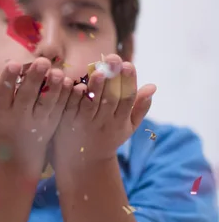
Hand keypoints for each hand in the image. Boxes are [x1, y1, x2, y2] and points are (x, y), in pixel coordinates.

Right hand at [0, 58, 72, 174]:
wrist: (15, 152)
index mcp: (1, 110)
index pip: (3, 92)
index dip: (8, 78)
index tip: (14, 63)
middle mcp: (19, 115)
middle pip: (27, 96)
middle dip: (34, 79)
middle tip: (42, 61)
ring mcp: (37, 120)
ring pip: (46, 103)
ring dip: (53, 88)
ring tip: (58, 72)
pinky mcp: (52, 123)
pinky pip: (60, 108)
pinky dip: (65, 97)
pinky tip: (70, 83)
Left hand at [52, 54, 156, 169]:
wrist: (84, 163)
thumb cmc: (109, 137)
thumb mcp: (128, 126)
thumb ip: (139, 106)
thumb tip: (152, 86)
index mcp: (120, 121)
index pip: (127, 99)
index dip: (129, 82)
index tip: (129, 64)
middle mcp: (104, 122)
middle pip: (110, 98)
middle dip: (112, 78)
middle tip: (113, 58)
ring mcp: (86, 124)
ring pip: (92, 104)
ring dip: (95, 87)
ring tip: (98, 70)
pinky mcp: (68, 123)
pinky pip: (73, 109)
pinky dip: (75, 97)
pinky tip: (77, 84)